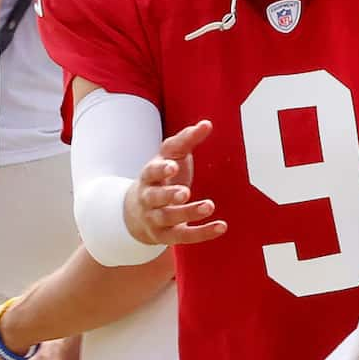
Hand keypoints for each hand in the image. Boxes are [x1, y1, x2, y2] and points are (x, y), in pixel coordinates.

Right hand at [125, 120, 225, 247]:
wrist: (136, 215)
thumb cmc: (161, 179)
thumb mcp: (168, 158)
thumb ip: (185, 141)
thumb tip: (207, 123)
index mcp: (148, 177)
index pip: (151, 172)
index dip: (161, 170)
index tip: (172, 166)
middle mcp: (148, 198)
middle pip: (156, 197)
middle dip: (169, 195)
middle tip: (185, 192)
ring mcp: (156, 219)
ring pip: (170, 218)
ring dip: (189, 213)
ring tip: (209, 205)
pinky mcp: (167, 236)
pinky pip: (185, 236)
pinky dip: (203, 232)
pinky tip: (222, 226)